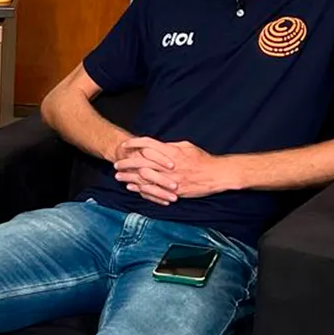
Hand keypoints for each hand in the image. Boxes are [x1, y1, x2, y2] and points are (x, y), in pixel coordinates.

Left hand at [114, 138, 230, 203]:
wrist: (216, 175)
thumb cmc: (202, 159)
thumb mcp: (186, 147)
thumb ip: (170, 146)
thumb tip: (159, 145)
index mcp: (171, 151)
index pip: (147, 144)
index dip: (134, 144)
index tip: (124, 145)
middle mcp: (168, 164)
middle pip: (141, 161)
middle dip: (126, 162)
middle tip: (116, 164)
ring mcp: (170, 178)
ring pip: (143, 176)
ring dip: (129, 176)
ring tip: (118, 176)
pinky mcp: (172, 190)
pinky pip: (153, 190)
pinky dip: (140, 189)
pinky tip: (131, 188)